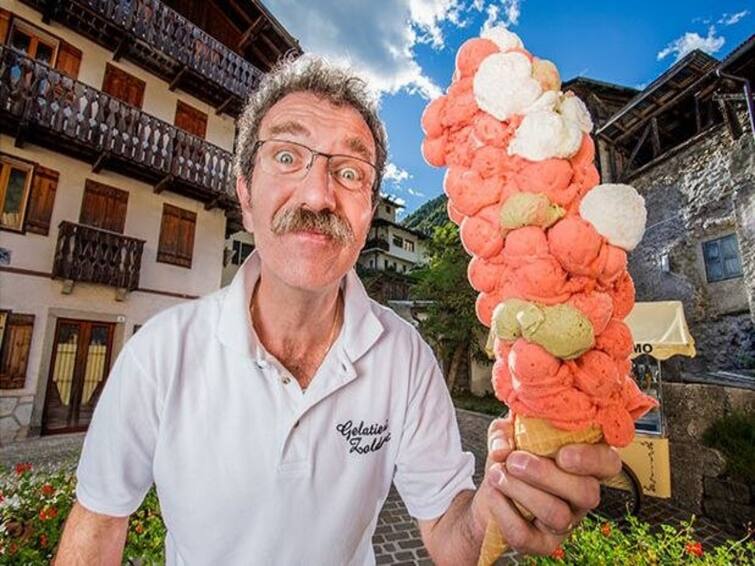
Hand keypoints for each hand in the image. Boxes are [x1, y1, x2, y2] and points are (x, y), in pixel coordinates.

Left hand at [472, 415, 621, 555]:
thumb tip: (502, 450)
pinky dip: (504, 512)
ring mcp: (567, 521)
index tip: (563, 455)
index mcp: (584, 461)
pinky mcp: (543, 543)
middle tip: (514, 461)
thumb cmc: (511, 455)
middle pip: (586, 493)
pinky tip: (494, 492)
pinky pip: (526, 536)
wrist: (493, 488)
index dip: (592, 460)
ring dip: (520, 491)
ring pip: (557, 515)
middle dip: (545, 475)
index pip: (609, 463)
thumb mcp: (507, 432)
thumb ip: (504, 431)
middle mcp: (583, 494)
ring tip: (498, 474)